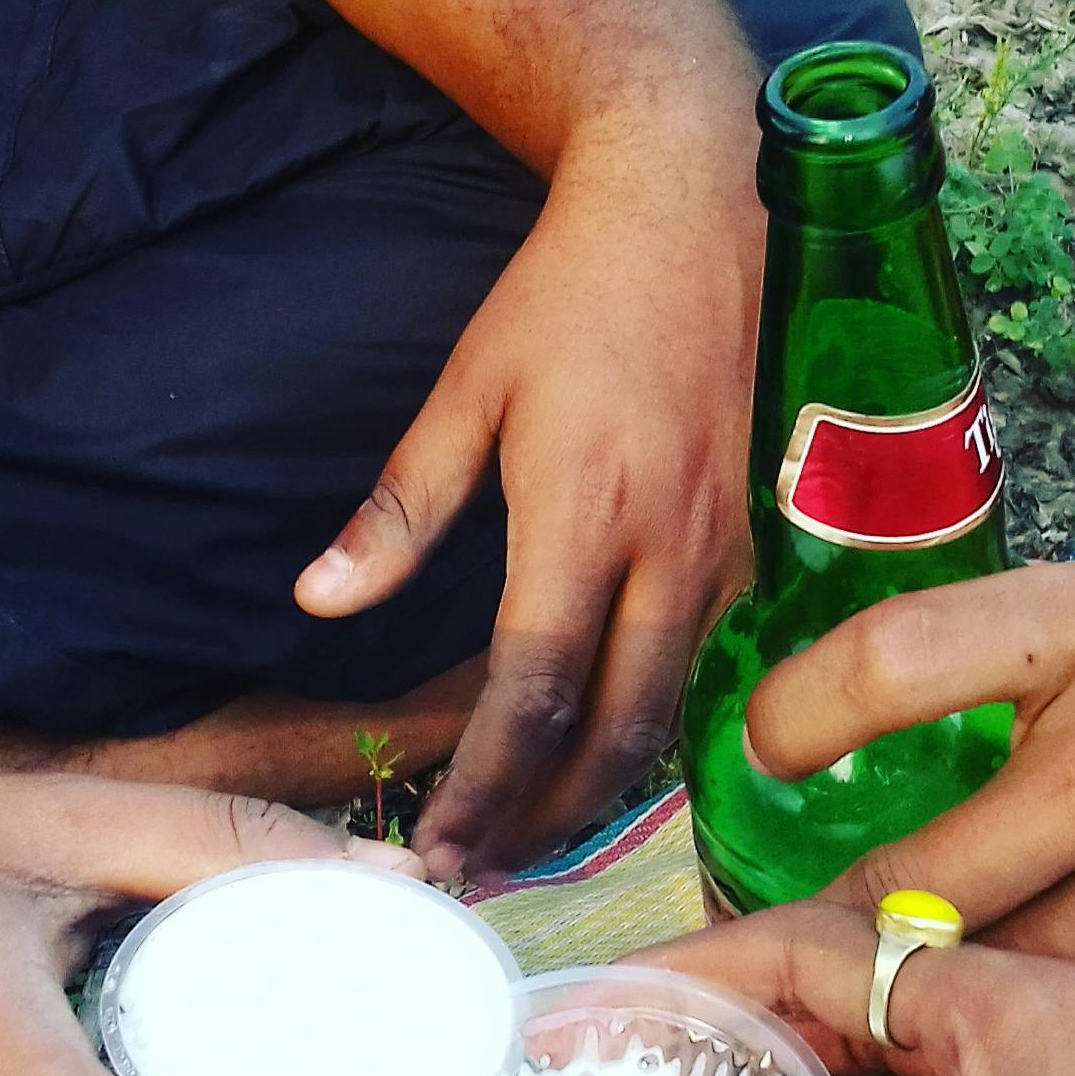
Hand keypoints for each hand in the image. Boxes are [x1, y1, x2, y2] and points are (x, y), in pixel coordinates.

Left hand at [295, 133, 758, 875]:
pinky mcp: (758, 544)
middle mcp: (669, 549)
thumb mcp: (465, 387)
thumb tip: (316, 602)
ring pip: (671, 713)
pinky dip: (652, 726)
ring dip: (601, 789)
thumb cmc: (570, 292)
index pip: (533, 691)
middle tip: (485, 871)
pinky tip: (603, 752)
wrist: (701, 204)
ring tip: (530, 832)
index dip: (485, 787)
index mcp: (583, 513)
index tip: (439, 850)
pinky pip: (705, 666)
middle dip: (547, 819)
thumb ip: (397, 511)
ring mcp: (726, 552)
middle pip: (617, 734)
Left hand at [743, 558, 1074, 1049]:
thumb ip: (1026, 669)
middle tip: (792, 965)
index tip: (764, 756)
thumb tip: (869, 746)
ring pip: (1000, 985)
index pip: (892, 663)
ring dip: (954, 1007)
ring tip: (924, 1014)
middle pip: (914, 886)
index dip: (800, 719)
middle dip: (845, 937)